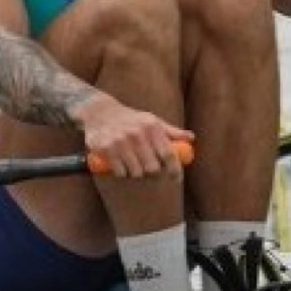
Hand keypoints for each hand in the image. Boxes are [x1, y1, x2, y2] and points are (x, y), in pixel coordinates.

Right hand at [75, 94, 193, 180]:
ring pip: (136, 173)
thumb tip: (191, 138)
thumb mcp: (151, 120)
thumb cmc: (130, 119)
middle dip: (153, 173)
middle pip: (153, 168)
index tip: (176, 178)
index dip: (175, 170)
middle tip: (149, 169)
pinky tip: (119, 163)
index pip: (168, 154)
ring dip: (136, 172)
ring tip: (132, 164)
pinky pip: (120, 172)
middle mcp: (137, 134)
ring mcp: (120, 142)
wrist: (99, 111)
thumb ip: (171, 131)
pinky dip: (122, 172)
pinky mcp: (106, 149)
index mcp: (151, 127)